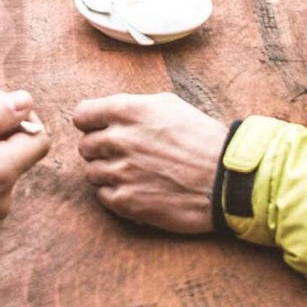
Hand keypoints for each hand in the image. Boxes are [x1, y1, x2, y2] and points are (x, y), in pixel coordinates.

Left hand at [71, 92, 224, 234]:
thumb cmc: (202, 140)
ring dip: (108, 173)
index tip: (99, 129)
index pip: (81, 115)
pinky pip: (103, 196)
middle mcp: (120, 139)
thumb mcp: (170, 105)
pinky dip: (116, 194)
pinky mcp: (126, 201)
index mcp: (128, 111)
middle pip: (85, 146)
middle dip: (101, 150)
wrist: (225, 180)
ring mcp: (121, 172)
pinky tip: (139, 189)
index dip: (90, 123)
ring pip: (92, 173)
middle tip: (125, 155)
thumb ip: (133, 106)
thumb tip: (107, 111)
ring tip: (135, 174)